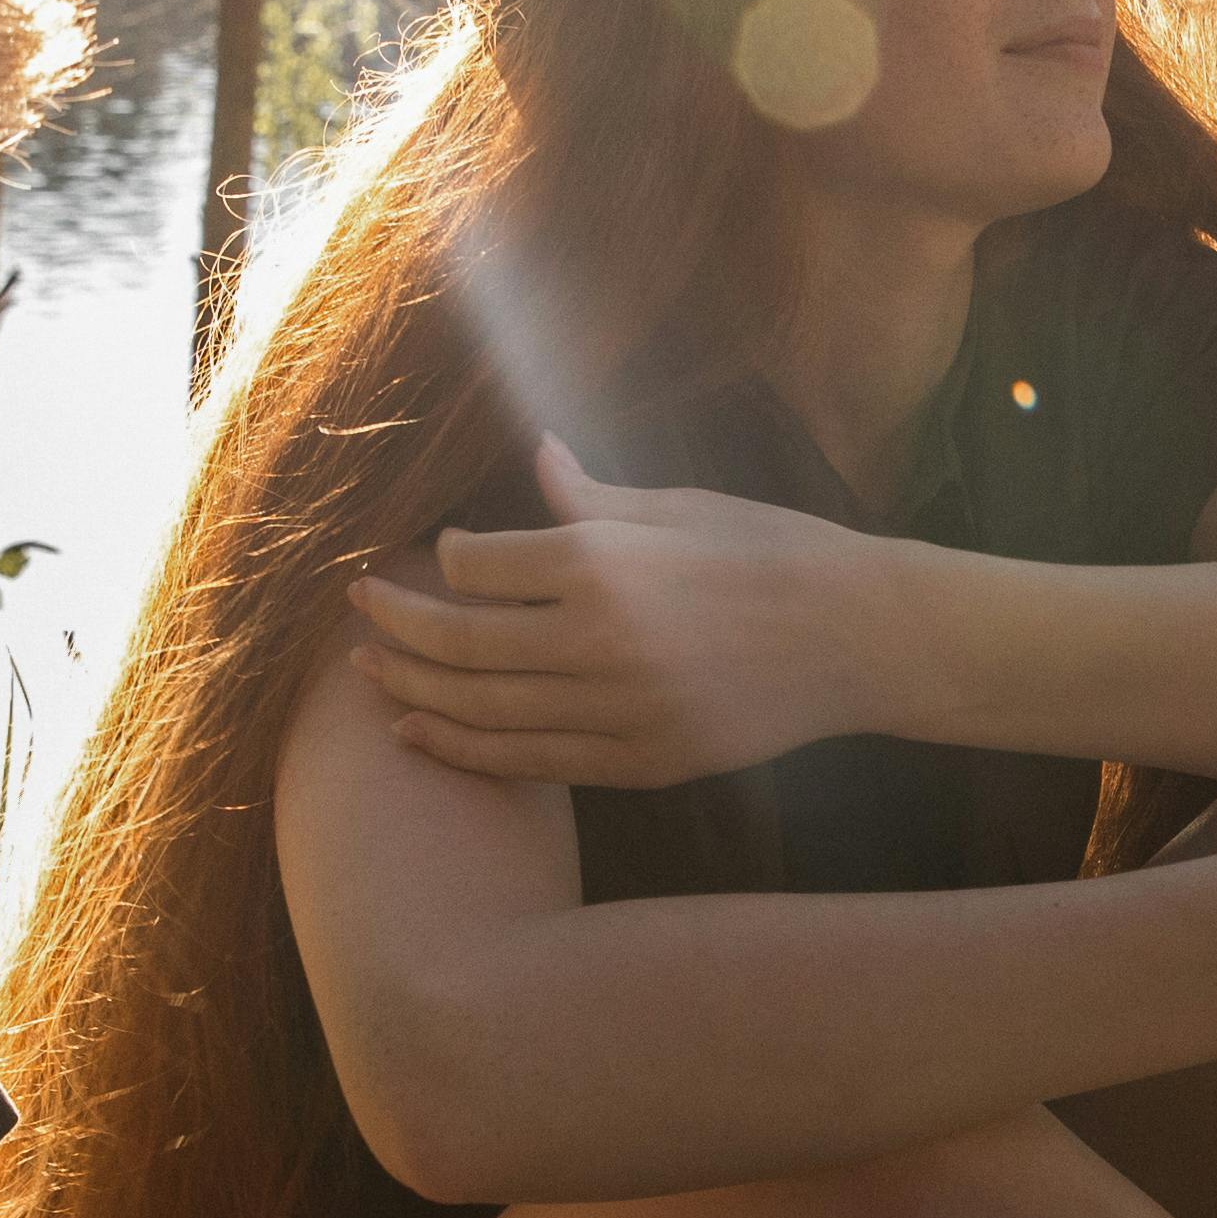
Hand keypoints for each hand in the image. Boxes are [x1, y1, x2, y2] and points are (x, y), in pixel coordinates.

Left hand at [341, 440, 897, 787]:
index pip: (476, 564)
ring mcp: (615, 709)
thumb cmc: (774, 552)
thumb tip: (535, 456)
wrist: (859, 639)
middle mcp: (596, 639)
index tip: (431, 553)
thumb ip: (593, 498)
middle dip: (394, 626)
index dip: (441, 559)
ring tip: (369, 678)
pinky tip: (420, 734)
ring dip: (412, 691)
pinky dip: (463, 748)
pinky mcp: (636, 759)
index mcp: (602, 560)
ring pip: (480, 708)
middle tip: (357, 611)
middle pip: (458, 639)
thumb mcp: (680, 507)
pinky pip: (527, 760)